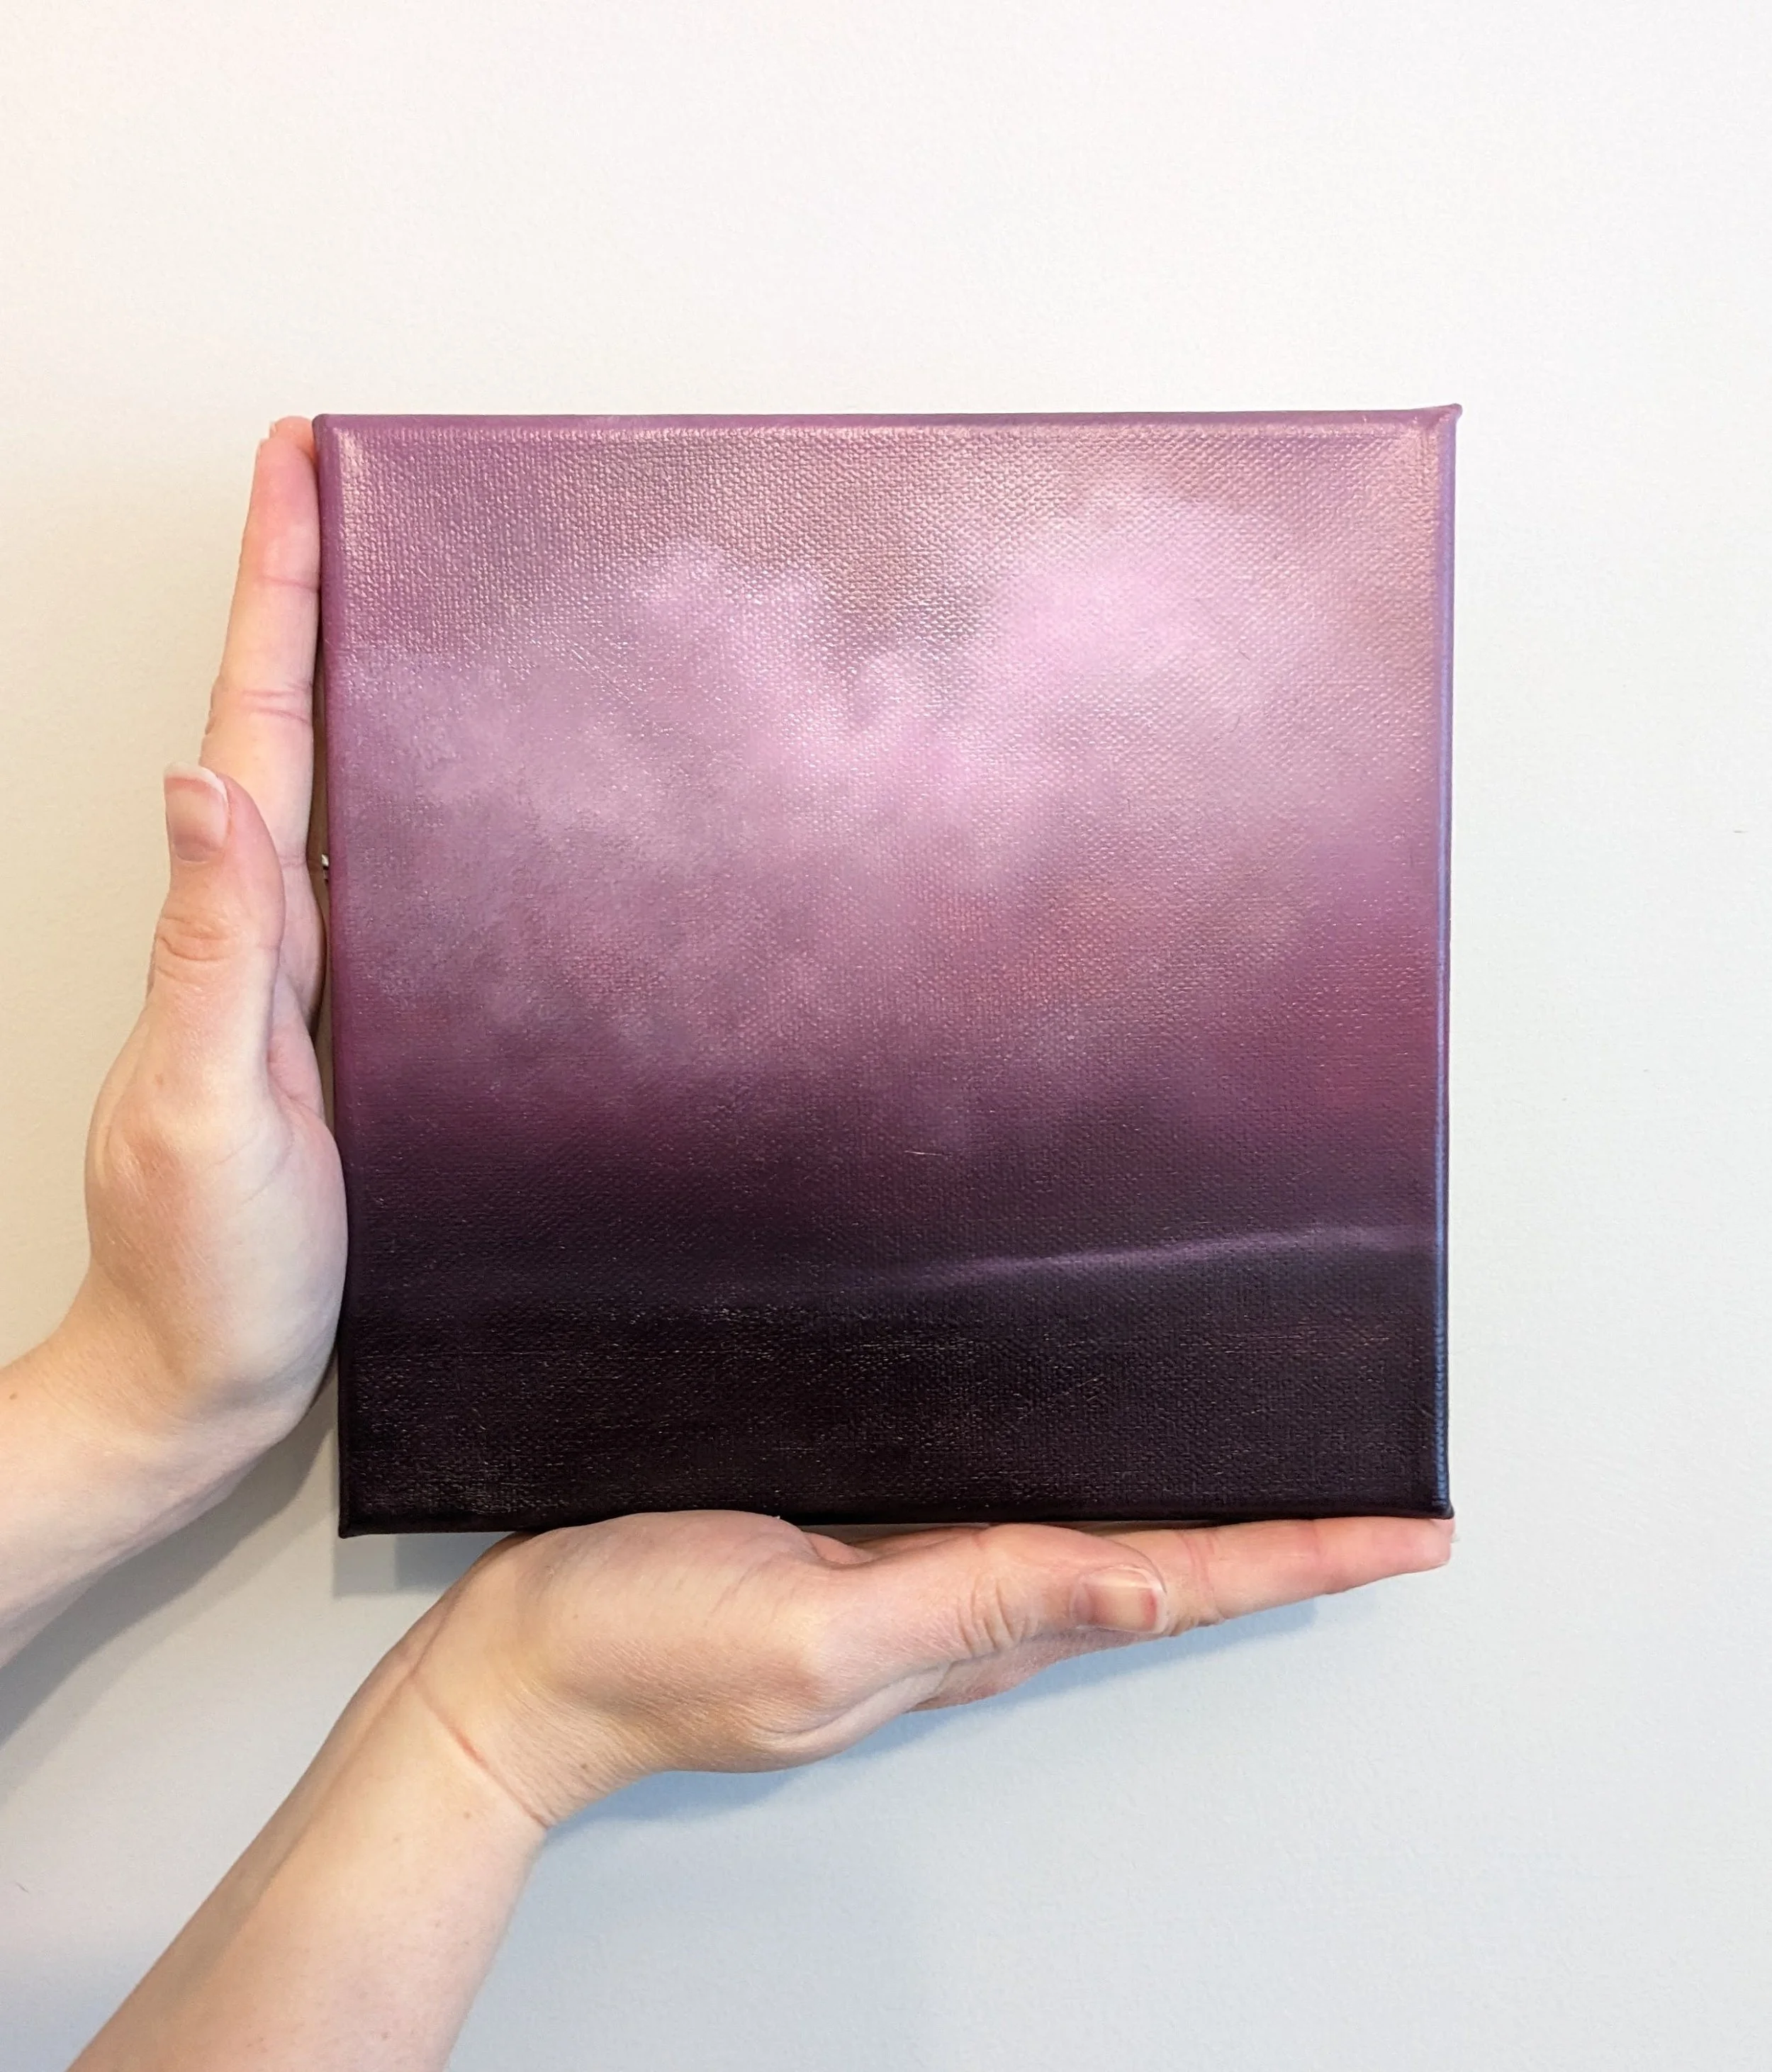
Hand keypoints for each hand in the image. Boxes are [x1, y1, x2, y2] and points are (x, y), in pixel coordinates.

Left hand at [56, 419, 342, 1485]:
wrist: (204, 1375)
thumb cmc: (200, 1264)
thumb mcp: (199, 1105)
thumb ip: (210, 950)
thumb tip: (198, 785)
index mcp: (230, 930)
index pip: (254, 725)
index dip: (277, 594)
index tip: (299, 471)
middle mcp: (261, 935)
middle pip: (286, 727)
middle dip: (307, 594)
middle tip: (339, 486)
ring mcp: (298, 978)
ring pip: (330, 793)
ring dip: (344, 681)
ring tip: (390, 591)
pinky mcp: (339, 1029)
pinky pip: (366, 880)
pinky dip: (389, 802)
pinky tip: (431, 788)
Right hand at [408, 1509, 1453, 1826]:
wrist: (517, 1671)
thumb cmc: (641, 1649)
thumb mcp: (813, 1632)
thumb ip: (972, 1603)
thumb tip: (1128, 1580)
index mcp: (967, 1631)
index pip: (1167, 1587)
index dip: (1295, 1556)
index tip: (1403, 1532)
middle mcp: (959, 1614)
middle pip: (1156, 1572)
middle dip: (1275, 1540)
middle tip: (1376, 1504)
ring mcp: (908, 1592)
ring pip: (1091, 1550)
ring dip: (1195, 1524)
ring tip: (1281, 1488)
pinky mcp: (853, 1559)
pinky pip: (1005, 1527)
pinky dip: (1088, 1504)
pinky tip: (1100, 1470)